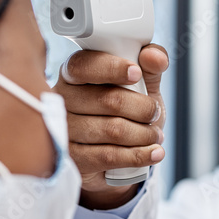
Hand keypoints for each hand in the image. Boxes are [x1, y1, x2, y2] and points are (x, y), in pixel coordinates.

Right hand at [54, 44, 167, 208]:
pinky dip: (139, 155)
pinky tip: (154, 153)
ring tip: (155, 136)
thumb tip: (155, 56)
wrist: (111, 161)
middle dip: (142, 108)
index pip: (85, 65)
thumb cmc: (123, 116)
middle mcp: (63, 100)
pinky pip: (110, 156)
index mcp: (74, 74)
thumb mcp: (140, 88)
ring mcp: (64, 131)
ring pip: (112, 130)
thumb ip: (150, 68)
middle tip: (154, 114)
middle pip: (108, 100)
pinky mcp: (71, 159)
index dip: (111, 68)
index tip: (136, 73)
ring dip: (144, 134)